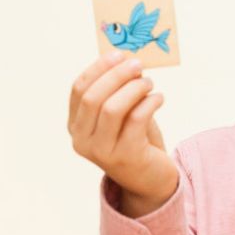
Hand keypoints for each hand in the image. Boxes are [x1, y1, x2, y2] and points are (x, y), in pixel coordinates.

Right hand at [67, 52, 178, 217]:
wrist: (149, 179)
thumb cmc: (134, 140)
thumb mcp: (121, 114)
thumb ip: (118, 91)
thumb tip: (127, 61)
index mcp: (75, 126)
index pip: (79, 89)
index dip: (98, 68)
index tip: (118, 55)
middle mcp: (82, 141)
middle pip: (93, 97)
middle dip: (116, 75)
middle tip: (137, 65)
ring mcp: (102, 152)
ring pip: (112, 109)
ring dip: (133, 88)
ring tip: (149, 83)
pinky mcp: (126, 157)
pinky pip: (136, 120)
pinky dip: (149, 103)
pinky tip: (158, 98)